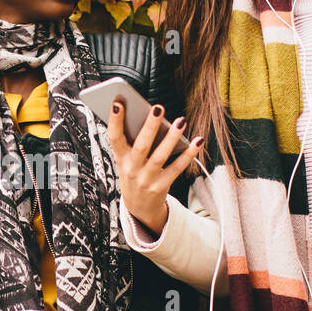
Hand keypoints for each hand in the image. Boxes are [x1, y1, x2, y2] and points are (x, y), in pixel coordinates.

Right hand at [106, 100, 203, 236]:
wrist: (139, 207)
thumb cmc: (134, 173)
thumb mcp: (126, 160)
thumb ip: (133, 141)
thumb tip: (149, 115)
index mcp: (121, 158)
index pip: (114, 138)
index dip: (114, 121)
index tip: (117, 103)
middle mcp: (132, 169)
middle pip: (141, 145)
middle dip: (149, 126)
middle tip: (158, 107)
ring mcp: (146, 179)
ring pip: (160, 156)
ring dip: (171, 138)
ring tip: (180, 121)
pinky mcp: (161, 187)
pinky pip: (176, 168)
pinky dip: (188, 155)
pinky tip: (197, 141)